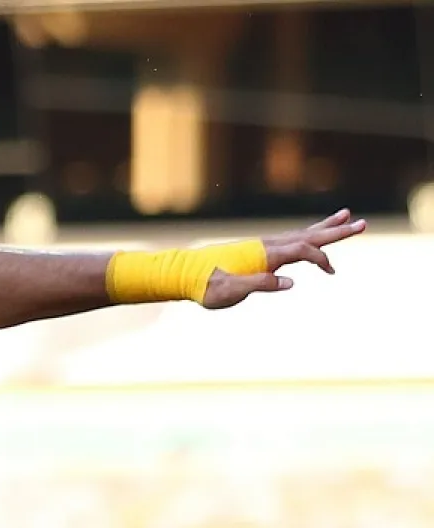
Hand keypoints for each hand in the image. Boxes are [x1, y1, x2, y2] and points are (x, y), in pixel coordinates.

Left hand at [200, 208, 365, 309]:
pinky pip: (290, 240)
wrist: (184, 275)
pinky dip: (307, 236)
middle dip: (336, 231)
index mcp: (265, 254)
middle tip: (362, 222)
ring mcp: (263, 246)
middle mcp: (267, 246)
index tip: (331, 271)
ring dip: (325, 228)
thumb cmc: (206, 286)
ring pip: (301, 234)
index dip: (320, 259)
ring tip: (346, 215)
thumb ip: (259, 284)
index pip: (302, 251)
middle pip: (308, 236)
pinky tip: (313, 235)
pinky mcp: (258, 251)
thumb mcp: (230, 291)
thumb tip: (289, 282)